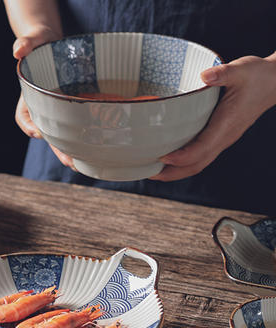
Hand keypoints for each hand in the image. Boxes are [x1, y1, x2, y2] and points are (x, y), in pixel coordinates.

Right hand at [13, 26, 76, 169]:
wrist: (51, 44)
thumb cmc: (39, 45)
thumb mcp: (31, 42)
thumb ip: (25, 44)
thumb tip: (18, 51)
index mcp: (29, 99)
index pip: (24, 118)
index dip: (30, 126)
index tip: (37, 132)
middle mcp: (42, 109)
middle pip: (48, 134)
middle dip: (59, 149)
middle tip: (70, 163)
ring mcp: (57, 111)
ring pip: (63, 135)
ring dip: (72, 150)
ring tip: (83, 164)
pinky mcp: (72, 108)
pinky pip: (77, 125)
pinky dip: (85, 137)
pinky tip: (96, 147)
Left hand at [151, 53, 275, 181]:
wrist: (275, 83)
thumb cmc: (257, 76)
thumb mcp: (241, 70)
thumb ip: (223, 73)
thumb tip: (205, 75)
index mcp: (226, 126)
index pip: (201, 150)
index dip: (180, 157)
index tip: (161, 157)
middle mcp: (223, 138)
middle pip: (195, 165)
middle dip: (172, 173)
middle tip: (148, 173)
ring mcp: (222, 140)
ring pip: (197, 164)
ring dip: (175, 172)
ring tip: (152, 171)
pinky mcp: (220, 138)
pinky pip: (200, 157)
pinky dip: (183, 163)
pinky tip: (168, 159)